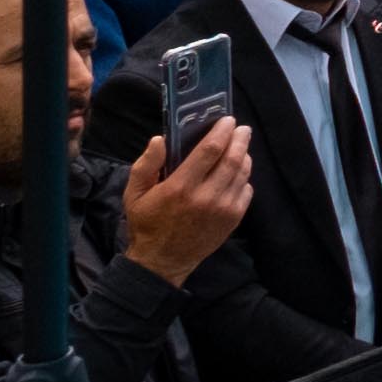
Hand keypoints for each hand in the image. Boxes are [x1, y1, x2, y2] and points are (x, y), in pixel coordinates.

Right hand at [119, 118, 256, 279]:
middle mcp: (206, 197)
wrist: (161, 262)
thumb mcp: (134, 194)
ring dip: (244, 156)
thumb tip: (160, 139)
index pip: (210, 150)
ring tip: (240, 147)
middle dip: (240, 139)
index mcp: (181, 187)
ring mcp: (223, 210)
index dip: (222, 131)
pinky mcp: (232, 221)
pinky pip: (246, 192)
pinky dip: (244, 178)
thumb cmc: (146, 224)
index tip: (227, 120)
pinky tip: (237, 173)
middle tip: (241, 129)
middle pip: (233, 159)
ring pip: (242, 174)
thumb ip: (146, 165)